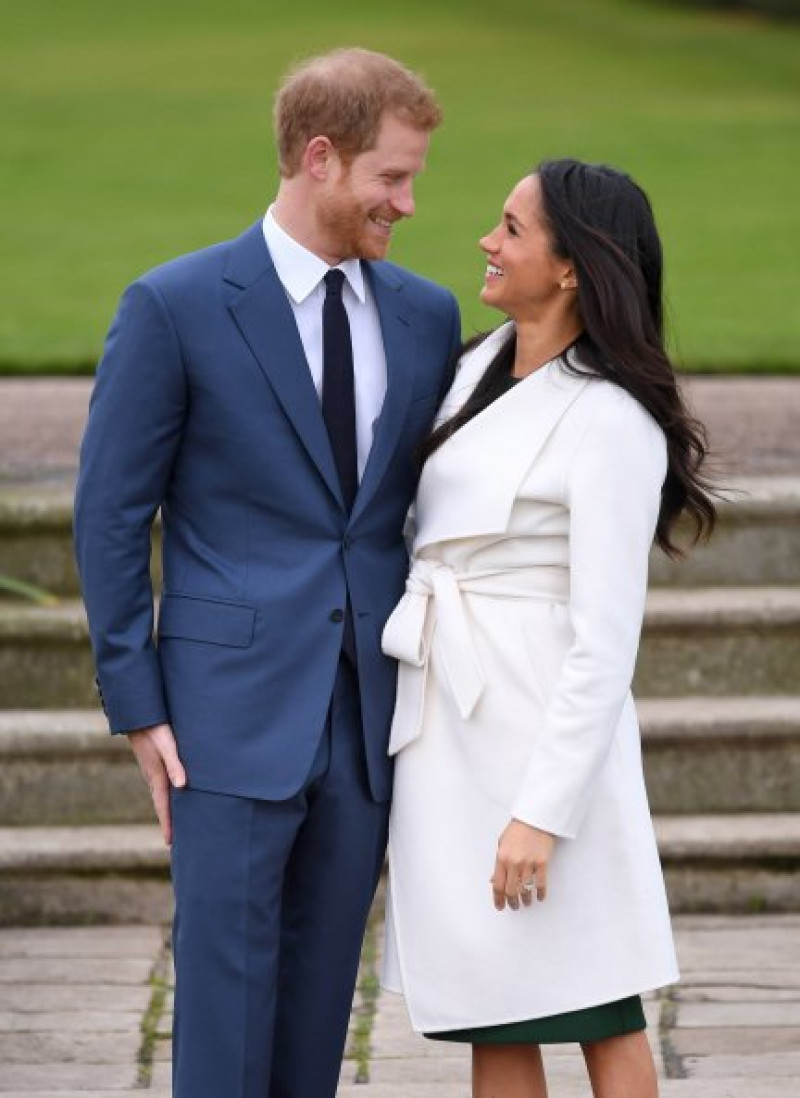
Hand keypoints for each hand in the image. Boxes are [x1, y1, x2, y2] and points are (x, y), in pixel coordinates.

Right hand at [127, 723, 186, 845]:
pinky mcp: (154, 763)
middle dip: (168, 822)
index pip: (163, 807)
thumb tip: (182, 786)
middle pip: (162, 805)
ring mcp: (153, 771)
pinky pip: (162, 785)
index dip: (167, 825)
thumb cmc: (155, 729)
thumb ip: (175, 765)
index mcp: (157, 777)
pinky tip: (175, 793)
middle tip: (174, 840)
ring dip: (168, 809)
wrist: (138, 715)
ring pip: (162, 795)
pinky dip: (168, 795)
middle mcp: (154, 777)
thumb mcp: (167, 746)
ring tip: (176, 821)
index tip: (170, 843)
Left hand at [491, 819, 554, 910]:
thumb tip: (493, 880)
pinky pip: (541, 884)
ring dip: (525, 900)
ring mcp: (529, 863)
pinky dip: (540, 893)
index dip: (498, 898)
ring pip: (525, 890)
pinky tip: (539, 897)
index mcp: (502, 858)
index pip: (497, 885)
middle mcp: (514, 863)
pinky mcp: (542, 862)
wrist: (535, 818)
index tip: (500, 906)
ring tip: (526, 903)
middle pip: (511, 890)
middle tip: (514, 906)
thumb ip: (498, 864)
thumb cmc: (518, 829)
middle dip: (512, 902)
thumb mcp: (502, 844)